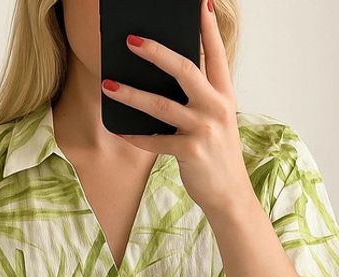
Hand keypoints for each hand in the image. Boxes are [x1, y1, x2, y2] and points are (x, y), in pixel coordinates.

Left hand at [100, 0, 252, 216]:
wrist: (230, 195)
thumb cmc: (217, 155)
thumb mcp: (216, 120)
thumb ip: (198, 98)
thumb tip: (161, 77)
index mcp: (224, 94)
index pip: (215, 53)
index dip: (206, 26)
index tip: (198, 2)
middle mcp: (216, 107)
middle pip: (183, 69)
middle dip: (155, 51)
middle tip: (130, 39)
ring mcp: (204, 129)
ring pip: (161, 104)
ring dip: (131, 94)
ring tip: (108, 85)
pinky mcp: (190, 151)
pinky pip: (154, 140)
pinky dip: (135, 135)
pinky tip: (119, 128)